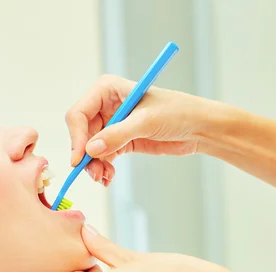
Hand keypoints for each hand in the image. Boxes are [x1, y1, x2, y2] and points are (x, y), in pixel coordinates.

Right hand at [65, 74, 213, 185]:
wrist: (199, 127)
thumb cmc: (178, 112)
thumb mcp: (147, 122)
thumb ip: (117, 135)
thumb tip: (90, 150)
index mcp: (107, 90)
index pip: (79, 113)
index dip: (76, 137)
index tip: (79, 158)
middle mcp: (106, 105)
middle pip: (82, 134)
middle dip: (86, 155)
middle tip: (94, 173)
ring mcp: (112, 124)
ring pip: (91, 148)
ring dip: (94, 165)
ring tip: (104, 177)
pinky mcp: (121, 141)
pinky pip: (103, 157)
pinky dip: (103, 168)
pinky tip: (109, 177)